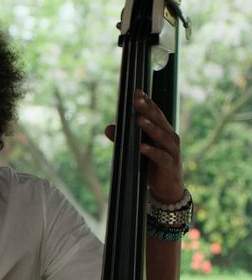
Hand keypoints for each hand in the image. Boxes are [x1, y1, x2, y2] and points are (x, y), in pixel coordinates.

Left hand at [104, 89, 183, 203]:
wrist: (167, 188)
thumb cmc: (152, 164)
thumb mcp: (137, 149)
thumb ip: (124, 139)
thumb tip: (108, 128)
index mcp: (163, 131)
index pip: (155, 113)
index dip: (147, 101)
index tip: (136, 91)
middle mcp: (169, 138)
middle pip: (158, 120)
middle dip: (147, 109)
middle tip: (136, 99)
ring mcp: (171, 151)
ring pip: (162, 136)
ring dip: (150, 128)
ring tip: (139, 120)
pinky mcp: (169, 165)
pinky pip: (161, 157)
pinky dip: (151, 151)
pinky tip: (142, 147)